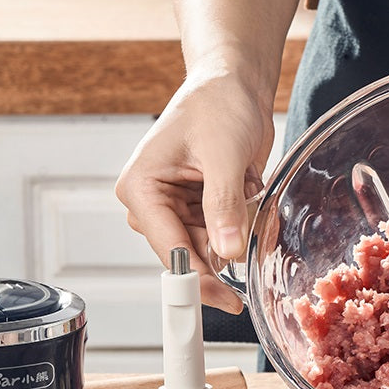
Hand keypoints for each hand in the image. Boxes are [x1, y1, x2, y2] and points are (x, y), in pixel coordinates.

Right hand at [115, 68, 274, 312]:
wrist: (234, 86)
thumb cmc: (217, 106)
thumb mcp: (223, 155)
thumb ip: (223, 205)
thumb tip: (227, 252)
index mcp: (140, 188)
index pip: (169, 249)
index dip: (197, 279)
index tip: (224, 302)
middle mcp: (152, 202)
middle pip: (187, 255)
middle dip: (220, 257)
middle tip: (242, 273)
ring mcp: (176, 206)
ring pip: (207, 247)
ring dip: (234, 236)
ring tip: (247, 196)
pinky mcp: (199, 206)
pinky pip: (221, 233)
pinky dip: (240, 224)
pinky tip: (246, 191)